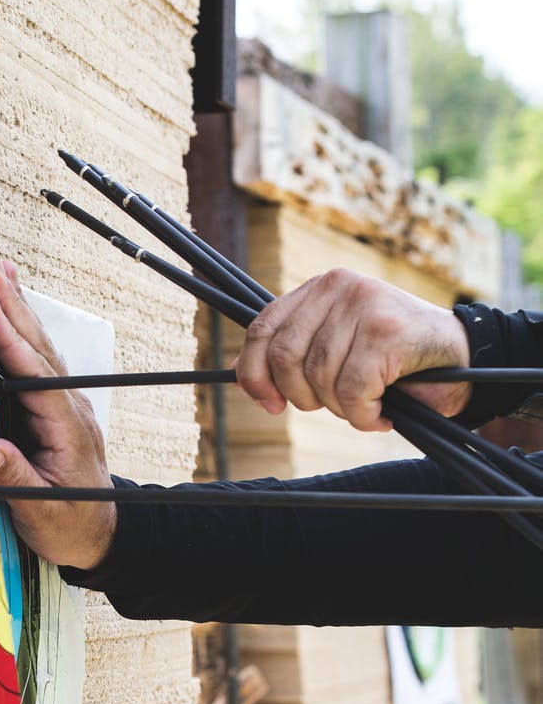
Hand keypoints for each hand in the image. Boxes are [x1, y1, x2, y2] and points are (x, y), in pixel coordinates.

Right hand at [0, 257, 115, 569]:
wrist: (100, 535)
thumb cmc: (71, 526)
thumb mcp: (42, 512)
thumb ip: (15, 480)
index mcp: (66, 429)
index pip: (35, 376)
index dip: (10, 340)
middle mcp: (69, 409)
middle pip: (40, 349)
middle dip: (14, 305)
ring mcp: (64, 406)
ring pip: (40, 349)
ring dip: (19, 309)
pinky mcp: (54, 410)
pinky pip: (36, 363)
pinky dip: (21, 332)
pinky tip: (10, 312)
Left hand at [234, 269, 471, 431]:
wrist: (462, 356)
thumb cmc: (394, 358)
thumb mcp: (336, 346)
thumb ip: (294, 352)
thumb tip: (241, 374)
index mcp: (319, 288)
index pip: (261, 329)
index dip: (255, 374)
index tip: (270, 404)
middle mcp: (338, 287)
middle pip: (284, 358)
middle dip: (304, 397)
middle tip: (336, 406)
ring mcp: (363, 305)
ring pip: (319, 378)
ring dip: (342, 409)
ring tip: (367, 406)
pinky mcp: (386, 331)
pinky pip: (352, 391)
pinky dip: (364, 416)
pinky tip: (381, 414)